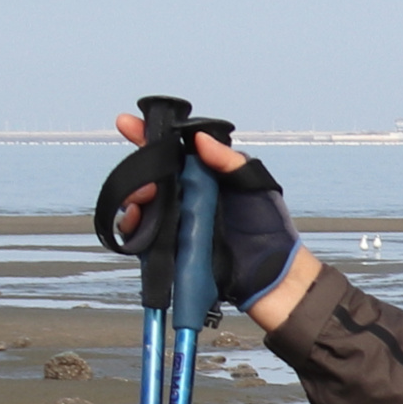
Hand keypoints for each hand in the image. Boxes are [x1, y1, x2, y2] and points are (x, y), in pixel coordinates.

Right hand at [96, 103, 311, 318]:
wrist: (275, 279)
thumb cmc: (272, 231)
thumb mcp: (256, 187)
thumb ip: (229, 161)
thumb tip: (199, 139)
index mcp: (204, 179)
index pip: (172, 153)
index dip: (147, 137)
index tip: (127, 124)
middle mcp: (186, 199)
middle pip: (149, 178)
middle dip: (137, 172)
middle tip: (146, 182)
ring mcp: (176, 224)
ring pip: (140, 206)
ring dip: (133, 200)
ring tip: (141, 201)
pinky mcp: (170, 251)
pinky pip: (141, 238)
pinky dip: (133, 229)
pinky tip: (137, 222)